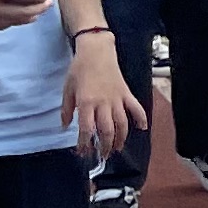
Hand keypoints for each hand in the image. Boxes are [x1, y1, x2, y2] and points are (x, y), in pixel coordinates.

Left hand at [64, 22, 139, 161]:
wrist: (96, 52)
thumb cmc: (79, 70)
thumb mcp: (67, 90)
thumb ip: (67, 110)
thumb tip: (66, 126)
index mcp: (87, 103)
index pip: (87, 129)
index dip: (85, 143)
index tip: (82, 152)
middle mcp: (103, 103)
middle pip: (107, 130)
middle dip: (105, 146)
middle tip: (102, 155)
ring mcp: (117, 98)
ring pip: (122, 123)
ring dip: (121, 138)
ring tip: (117, 148)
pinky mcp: (126, 93)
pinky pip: (136, 107)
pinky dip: (140, 118)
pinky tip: (142, 128)